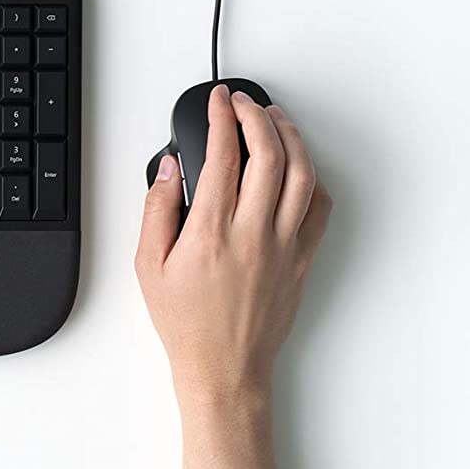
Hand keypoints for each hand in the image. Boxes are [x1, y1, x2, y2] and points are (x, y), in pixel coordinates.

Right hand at [135, 85, 332, 408]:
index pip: (223, 157)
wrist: (224, 367)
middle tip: (243, 103)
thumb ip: (157, 210)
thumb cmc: (185, 322)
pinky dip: (313, 178)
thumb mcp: (148, 266)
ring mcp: (285, 245)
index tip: (217, 101)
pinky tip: (298, 166)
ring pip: (302, 174)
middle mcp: (253, 234)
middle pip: (270, 155)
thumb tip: (170, 168)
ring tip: (275, 121)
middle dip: (258, 116)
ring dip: (291, 138)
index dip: (221, 119)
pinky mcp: (303, 259)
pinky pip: (320, 208)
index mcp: (210, 234)